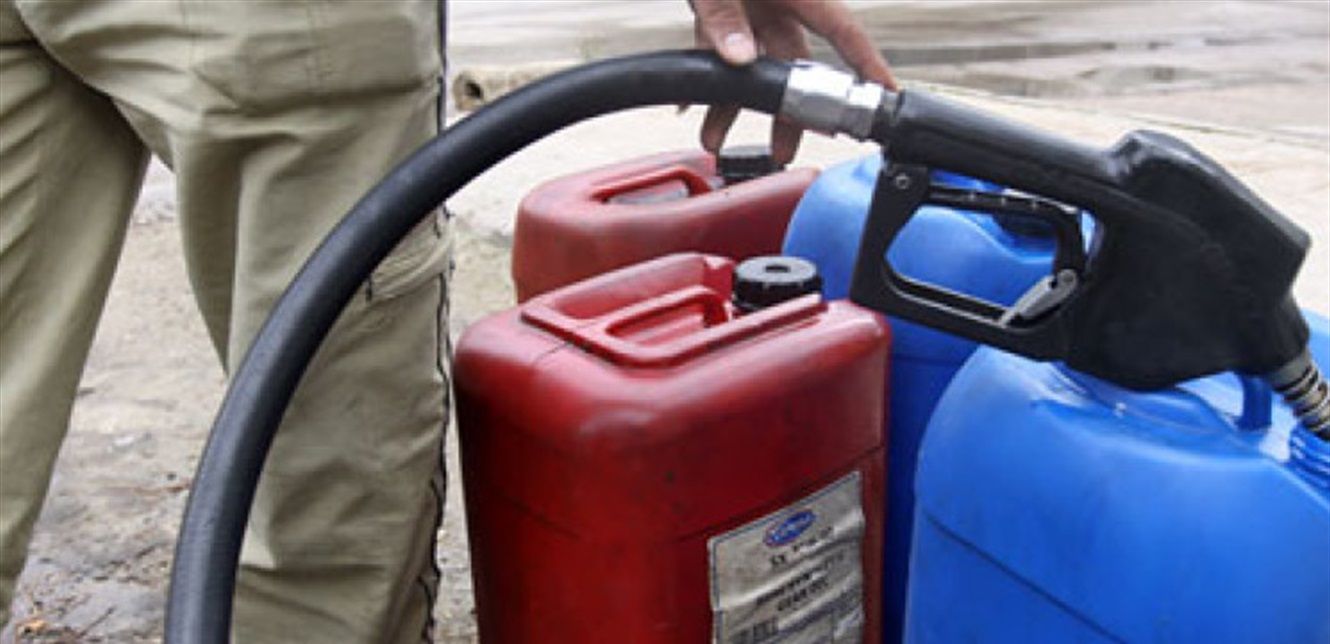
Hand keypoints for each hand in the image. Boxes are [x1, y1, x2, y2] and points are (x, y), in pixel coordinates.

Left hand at [688, 0, 896, 163]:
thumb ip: (725, 14)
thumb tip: (740, 59)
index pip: (845, 33)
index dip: (869, 67)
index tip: (887, 98)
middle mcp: (781, 1)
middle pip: (795, 65)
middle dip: (788, 111)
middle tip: (783, 150)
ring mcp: (752, 6)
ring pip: (753, 65)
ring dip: (733, 104)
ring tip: (716, 139)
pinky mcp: (722, 7)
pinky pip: (719, 49)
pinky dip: (705, 78)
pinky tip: (691, 105)